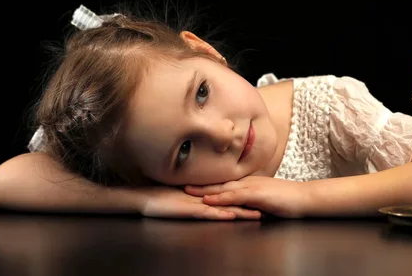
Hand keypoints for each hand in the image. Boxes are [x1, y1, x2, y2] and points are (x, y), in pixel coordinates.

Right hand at [140, 186, 261, 219]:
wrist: (143, 199)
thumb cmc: (161, 200)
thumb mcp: (185, 201)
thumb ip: (199, 201)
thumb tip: (212, 204)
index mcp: (204, 194)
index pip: (229, 195)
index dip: (246, 197)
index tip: (263, 199)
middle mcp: (203, 197)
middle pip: (231, 200)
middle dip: (250, 204)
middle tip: (268, 206)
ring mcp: (196, 203)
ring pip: (223, 206)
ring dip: (240, 210)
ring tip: (258, 214)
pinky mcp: (187, 210)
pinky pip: (206, 212)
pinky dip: (219, 214)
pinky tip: (230, 216)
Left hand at [185, 177, 309, 217]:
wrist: (305, 197)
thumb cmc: (288, 199)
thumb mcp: (265, 196)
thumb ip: (252, 197)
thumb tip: (241, 202)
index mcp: (248, 182)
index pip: (223, 181)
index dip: (206, 181)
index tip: (190, 180)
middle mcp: (247, 181)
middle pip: (218, 181)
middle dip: (199, 182)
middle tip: (179, 181)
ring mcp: (252, 187)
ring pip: (223, 187)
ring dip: (204, 189)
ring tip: (186, 189)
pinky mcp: (257, 195)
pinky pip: (234, 196)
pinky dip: (220, 197)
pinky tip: (208, 199)